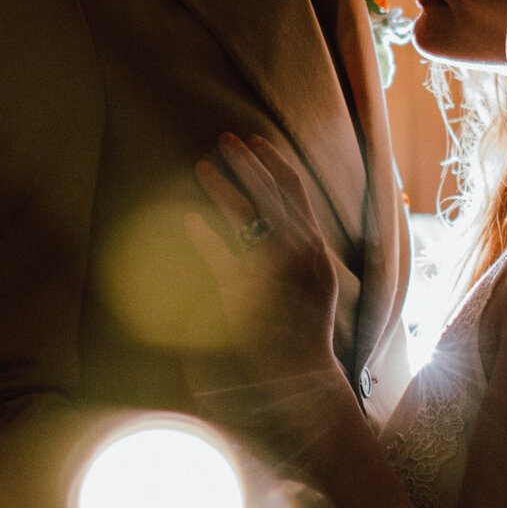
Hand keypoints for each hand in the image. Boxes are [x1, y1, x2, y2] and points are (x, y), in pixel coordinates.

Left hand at [187, 133, 341, 380]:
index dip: (274, 161)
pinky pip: (219, 253)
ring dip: (220, 185)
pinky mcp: (244, 290)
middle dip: (246, 160)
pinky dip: (202, 233)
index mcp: (314, 245)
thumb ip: (306, 248)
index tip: (256, 140)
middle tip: (225, 138)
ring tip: (200, 166)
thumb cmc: (307, 325)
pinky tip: (187, 217)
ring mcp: (271, 268)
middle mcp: (297, 250)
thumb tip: (288, 222)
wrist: (303, 369)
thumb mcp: (318, 279)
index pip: (295, 190)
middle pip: (268, 191)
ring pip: (243, 213)